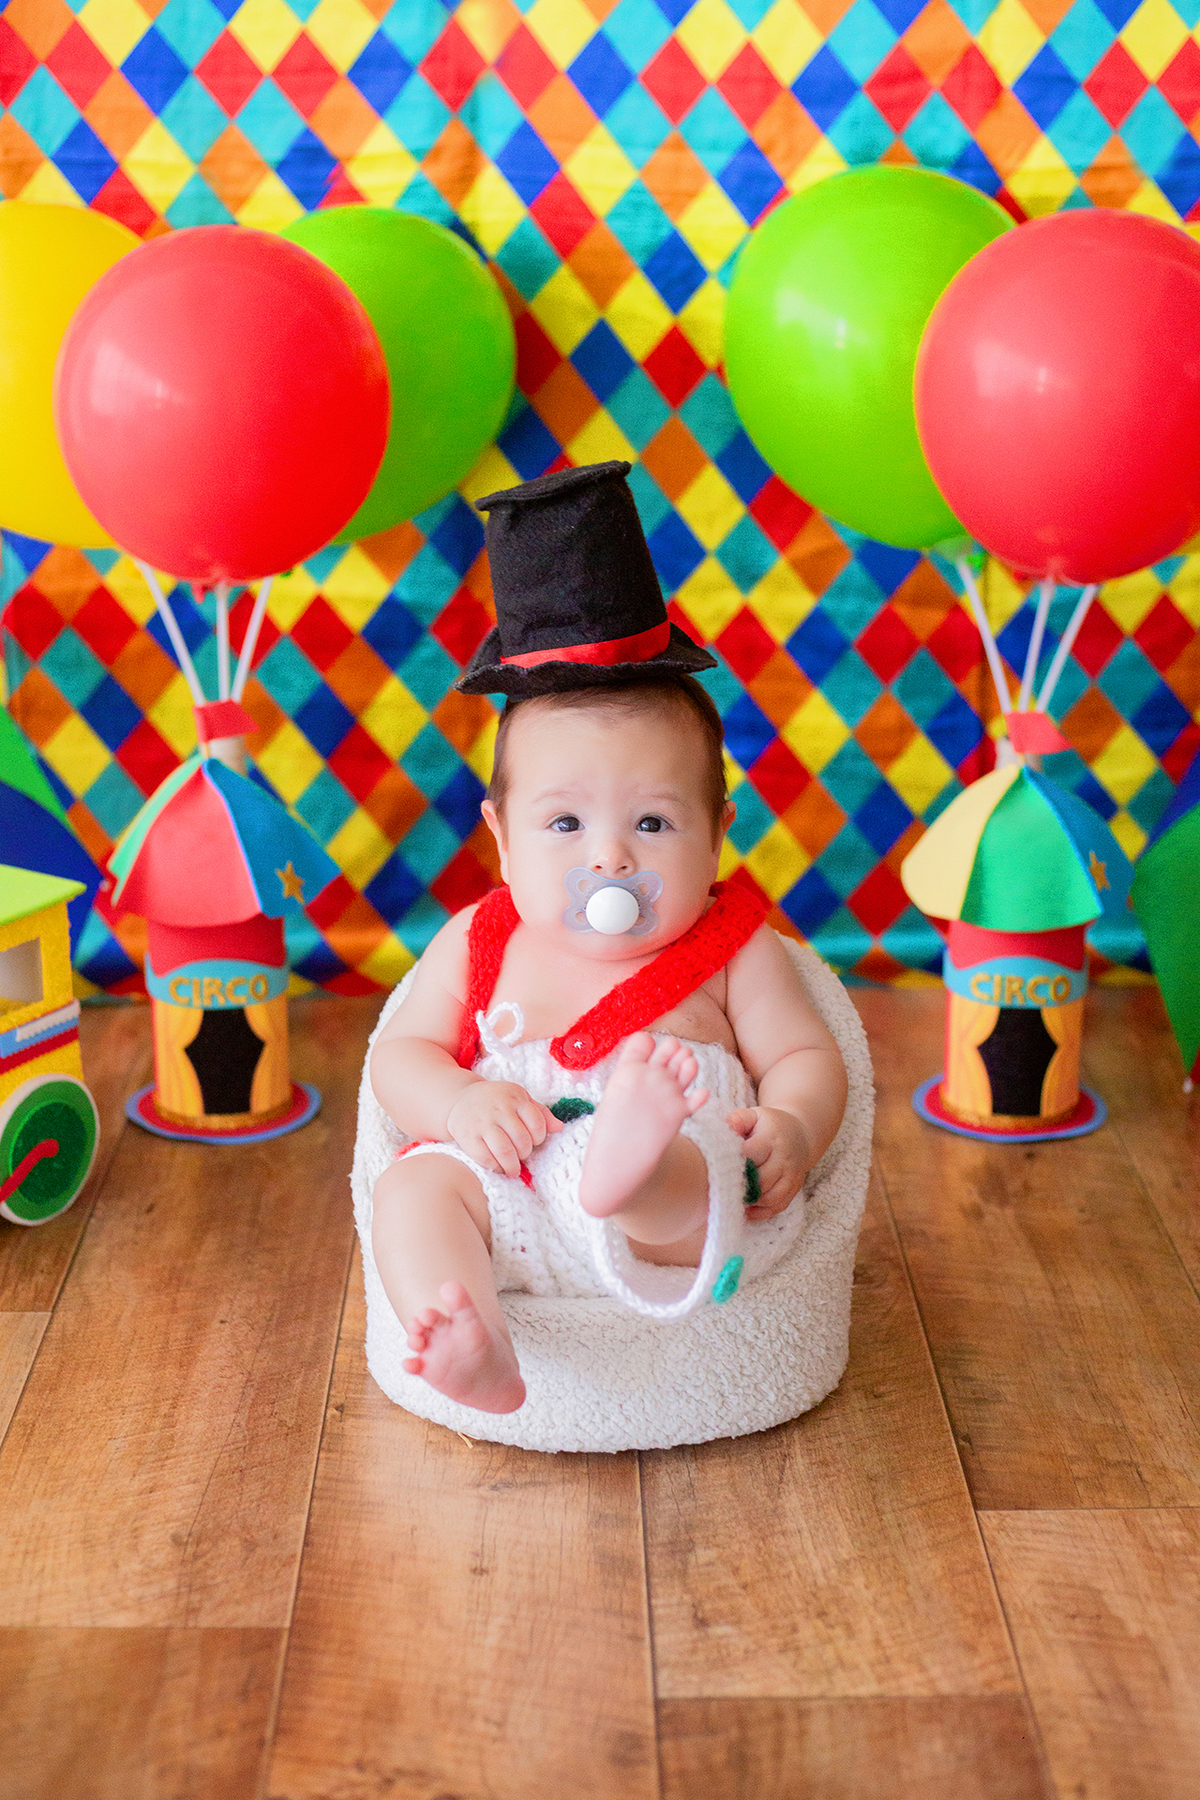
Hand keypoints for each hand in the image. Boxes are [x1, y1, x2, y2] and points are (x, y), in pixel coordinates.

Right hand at [446, 1081, 561, 1177]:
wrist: (460, 1099)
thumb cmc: (497, 1101)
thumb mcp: (519, 1099)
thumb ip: (540, 1113)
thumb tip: (559, 1128)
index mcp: (515, 1098)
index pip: (537, 1123)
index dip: (539, 1138)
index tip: (533, 1142)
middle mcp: (499, 1108)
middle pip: (522, 1140)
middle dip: (525, 1153)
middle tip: (522, 1156)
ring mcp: (482, 1122)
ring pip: (505, 1151)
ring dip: (512, 1166)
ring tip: (513, 1170)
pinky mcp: (468, 1136)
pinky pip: (486, 1158)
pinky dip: (495, 1167)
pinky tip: (497, 1166)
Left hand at [726, 1106, 811, 1218]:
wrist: (800, 1135)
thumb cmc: (769, 1125)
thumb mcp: (754, 1115)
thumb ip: (737, 1120)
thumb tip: (726, 1129)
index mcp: (771, 1139)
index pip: (752, 1154)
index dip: (735, 1161)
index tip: (719, 1165)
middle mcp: (784, 1159)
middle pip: (761, 1180)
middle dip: (741, 1185)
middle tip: (721, 1186)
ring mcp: (791, 1177)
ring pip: (770, 1198)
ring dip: (750, 1202)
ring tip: (732, 1198)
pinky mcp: (793, 1190)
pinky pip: (777, 1208)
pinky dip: (760, 1213)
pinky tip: (745, 1209)